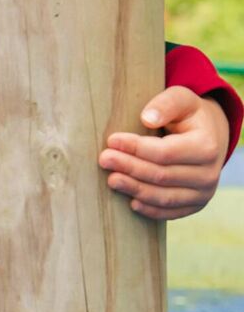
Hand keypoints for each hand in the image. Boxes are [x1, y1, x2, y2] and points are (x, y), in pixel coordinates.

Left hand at [98, 86, 231, 220]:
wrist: (208, 136)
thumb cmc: (187, 115)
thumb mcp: (181, 100)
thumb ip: (165, 104)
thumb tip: (147, 118)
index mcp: (206, 147)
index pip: (165, 153)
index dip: (136, 148)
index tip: (112, 140)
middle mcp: (208, 174)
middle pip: (161, 176)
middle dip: (130, 168)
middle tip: (104, 159)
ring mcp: (203, 193)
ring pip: (164, 197)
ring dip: (135, 190)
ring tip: (111, 180)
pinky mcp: (194, 205)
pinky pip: (170, 212)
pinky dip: (150, 210)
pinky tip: (131, 202)